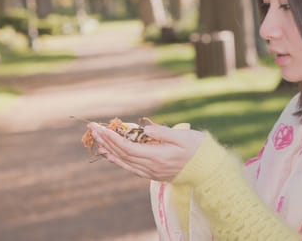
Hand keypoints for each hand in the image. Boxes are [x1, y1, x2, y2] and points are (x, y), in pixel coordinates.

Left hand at [87, 122, 204, 181]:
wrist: (208, 170)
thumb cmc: (198, 149)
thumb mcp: (183, 136)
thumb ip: (163, 133)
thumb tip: (145, 128)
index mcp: (157, 156)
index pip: (128, 147)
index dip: (112, 137)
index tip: (100, 127)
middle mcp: (151, 167)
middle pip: (122, 154)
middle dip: (106, 141)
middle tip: (93, 129)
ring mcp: (152, 172)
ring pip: (125, 162)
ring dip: (109, 151)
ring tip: (97, 141)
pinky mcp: (153, 174)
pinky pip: (131, 168)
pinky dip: (119, 161)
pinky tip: (111, 156)